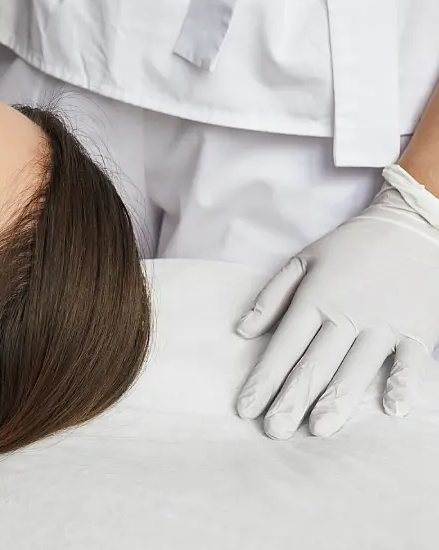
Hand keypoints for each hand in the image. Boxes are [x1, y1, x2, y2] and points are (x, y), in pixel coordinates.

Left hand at [235, 165, 438, 438]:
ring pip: (357, 368)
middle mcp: (347, 314)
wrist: (413, 227)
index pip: (283, 347)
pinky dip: (401, 384)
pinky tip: (391, 410)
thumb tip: (241, 331)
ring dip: (338, 400)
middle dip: (292, 399)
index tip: (245, 409)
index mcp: (315, 299)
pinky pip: (409, 362)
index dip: (263, 379)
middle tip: (274, 431)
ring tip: (318, 429)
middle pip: (315, 363)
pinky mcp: (418, 329)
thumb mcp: (304, 259)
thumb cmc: (353, 247)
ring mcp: (385, 323)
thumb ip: (272, 297)